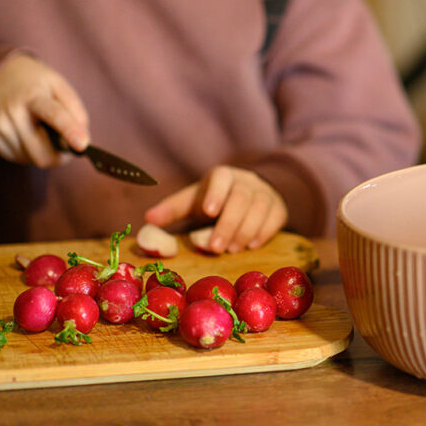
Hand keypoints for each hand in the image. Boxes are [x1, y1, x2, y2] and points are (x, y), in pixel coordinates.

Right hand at [0, 54, 89, 165]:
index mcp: (33, 95)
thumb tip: (81, 143)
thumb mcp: (62, 87)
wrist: (1, 76)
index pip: (54, 115)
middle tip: (68, 143)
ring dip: (44, 152)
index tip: (83, 145)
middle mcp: (11, 112)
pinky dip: (29, 152)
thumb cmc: (38, 84)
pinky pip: (18, 158)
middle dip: (60, 155)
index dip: (70, 131)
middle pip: (42, 153)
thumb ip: (76, 113)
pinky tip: (27, 133)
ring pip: (31, 159)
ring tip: (42, 130)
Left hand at [144, 166, 287, 253]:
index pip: (221, 178)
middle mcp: (246, 181)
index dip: (216, 193)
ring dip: (245, 231)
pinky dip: (263, 233)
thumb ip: (172, 210)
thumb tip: (147, 220)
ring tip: (231, 249)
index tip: (208, 211)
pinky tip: (250, 245)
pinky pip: (274, 219)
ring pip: (260, 209)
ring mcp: (265, 194)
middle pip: (241, 198)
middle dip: (229, 224)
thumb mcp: (193, 202)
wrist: (251, 194)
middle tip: (216, 248)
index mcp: (223, 176)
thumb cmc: (214, 201)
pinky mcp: (278, 208)